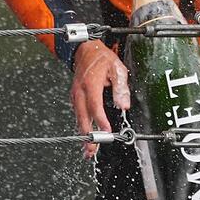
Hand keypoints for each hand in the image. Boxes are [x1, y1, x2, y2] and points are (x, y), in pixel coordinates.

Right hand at [71, 41, 130, 158]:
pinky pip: (77, 113)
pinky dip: (81, 125)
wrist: (85, 49)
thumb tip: (124, 105)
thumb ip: (121, 88)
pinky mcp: (75, 96)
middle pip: (82, 116)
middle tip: (91, 149)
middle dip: (88, 134)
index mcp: (91, 84)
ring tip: (88, 149)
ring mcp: (75, 94)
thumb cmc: (101, 58)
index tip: (106, 131)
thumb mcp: (117, 68)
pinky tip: (85, 134)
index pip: (95, 105)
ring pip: (78, 117)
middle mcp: (80, 91)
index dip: (100, 120)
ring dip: (83, 133)